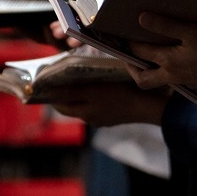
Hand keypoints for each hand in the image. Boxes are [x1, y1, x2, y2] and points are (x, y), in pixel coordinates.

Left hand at [51, 86, 168, 126]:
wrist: (148, 106)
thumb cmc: (121, 95)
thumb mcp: (95, 90)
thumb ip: (72, 92)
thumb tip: (50, 91)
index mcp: (85, 113)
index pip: (59, 106)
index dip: (52, 94)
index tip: (48, 80)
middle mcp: (91, 118)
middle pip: (71, 106)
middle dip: (64, 93)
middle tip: (62, 77)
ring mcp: (103, 118)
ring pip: (85, 106)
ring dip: (80, 95)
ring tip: (81, 79)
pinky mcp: (114, 116)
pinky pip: (98, 106)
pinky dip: (94, 98)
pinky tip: (100, 88)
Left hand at [128, 15, 196, 91]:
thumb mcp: (193, 32)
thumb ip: (166, 26)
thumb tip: (141, 19)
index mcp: (168, 62)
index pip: (139, 52)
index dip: (127, 41)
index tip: (119, 30)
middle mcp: (171, 75)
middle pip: (142, 78)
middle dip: (131, 66)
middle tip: (126, 51)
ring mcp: (182, 80)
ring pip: (154, 80)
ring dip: (146, 69)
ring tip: (144, 54)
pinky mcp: (192, 81)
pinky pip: (169, 78)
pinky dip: (163, 68)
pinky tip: (169, 55)